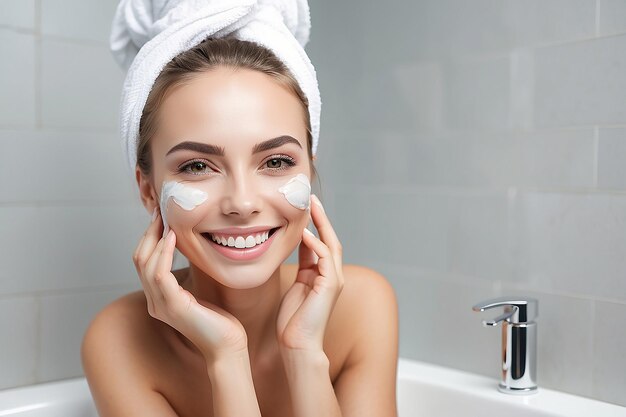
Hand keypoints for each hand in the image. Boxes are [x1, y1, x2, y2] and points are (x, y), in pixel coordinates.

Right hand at [133, 208, 248, 364]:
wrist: (228, 345)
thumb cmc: (218, 319)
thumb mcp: (198, 291)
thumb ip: (187, 276)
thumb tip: (188, 250)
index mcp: (158, 298)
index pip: (144, 262)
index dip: (150, 238)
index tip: (161, 218)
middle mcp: (154, 302)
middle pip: (139, 259)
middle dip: (149, 234)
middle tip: (160, 213)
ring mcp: (161, 306)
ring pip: (145, 264)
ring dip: (155, 239)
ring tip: (166, 221)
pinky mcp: (173, 307)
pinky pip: (160, 275)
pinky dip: (163, 253)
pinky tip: (172, 238)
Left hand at [275, 194, 344, 351]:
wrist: (297, 344)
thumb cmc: (293, 320)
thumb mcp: (297, 283)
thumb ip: (302, 264)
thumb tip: (300, 243)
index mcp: (323, 275)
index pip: (322, 242)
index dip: (315, 224)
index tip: (306, 206)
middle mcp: (333, 275)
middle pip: (330, 239)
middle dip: (321, 218)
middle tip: (311, 198)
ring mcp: (334, 280)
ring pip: (331, 244)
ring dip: (320, 224)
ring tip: (310, 207)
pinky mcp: (330, 285)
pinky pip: (325, 258)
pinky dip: (316, 244)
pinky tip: (304, 233)